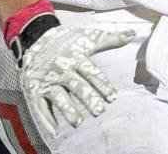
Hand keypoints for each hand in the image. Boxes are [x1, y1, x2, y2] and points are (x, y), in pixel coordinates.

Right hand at [19, 24, 135, 138]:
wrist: (36, 37)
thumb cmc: (68, 41)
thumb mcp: (88, 37)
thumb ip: (110, 40)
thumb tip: (132, 33)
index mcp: (76, 57)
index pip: (91, 72)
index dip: (102, 85)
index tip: (113, 97)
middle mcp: (62, 69)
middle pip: (76, 85)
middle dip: (88, 98)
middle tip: (99, 112)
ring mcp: (47, 80)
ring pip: (58, 97)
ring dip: (68, 110)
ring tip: (78, 122)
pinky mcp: (35, 89)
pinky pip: (40, 106)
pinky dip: (47, 121)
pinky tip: (56, 133)